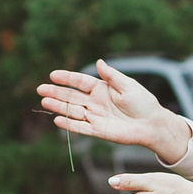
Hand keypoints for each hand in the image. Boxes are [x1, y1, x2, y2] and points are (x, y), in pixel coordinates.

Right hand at [37, 61, 192, 163]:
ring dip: (58, 107)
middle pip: (71, 96)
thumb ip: (112, 76)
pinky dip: (69, 125)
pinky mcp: (97, 131)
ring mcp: (95, 116)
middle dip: (56, 92)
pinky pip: (80, 128)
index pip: (80, 82)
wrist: (152, 124)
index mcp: (101, 88)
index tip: (53, 75)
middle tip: (40, 90)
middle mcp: (95, 102)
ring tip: (44, 102)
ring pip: (72, 111)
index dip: (67, 78)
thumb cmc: (142, 102)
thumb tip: (99, 62)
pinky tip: (57, 120)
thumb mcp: (128, 85)